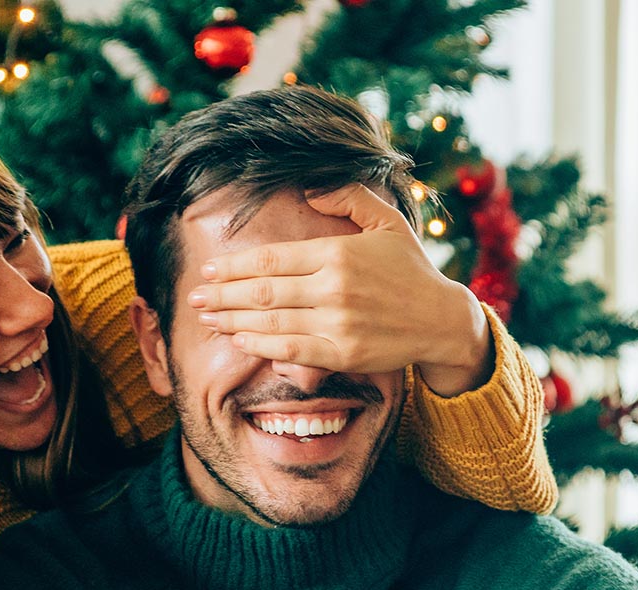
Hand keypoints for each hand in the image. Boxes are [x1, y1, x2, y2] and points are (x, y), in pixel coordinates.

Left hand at [187, 185, 491, 396]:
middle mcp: (334, 287)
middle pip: (262, 291)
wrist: (443, 319)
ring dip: (232, 321)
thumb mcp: (387, 220)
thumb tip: (309, 187)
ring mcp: (337, 323)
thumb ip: (348, 198)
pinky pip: (290, 350)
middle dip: (222, 295)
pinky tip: (239, 341)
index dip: (234, 265)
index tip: (210, 270)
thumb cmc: (410, 267)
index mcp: (337, 252)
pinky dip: (259, 346)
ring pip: (270, 322)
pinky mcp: (342, 353)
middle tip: (194, 297)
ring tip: (207, 319)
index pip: (271, 258)